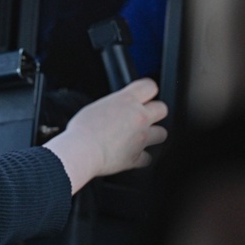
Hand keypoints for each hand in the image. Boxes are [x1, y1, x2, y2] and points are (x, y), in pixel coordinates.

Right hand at [44, 78, 167, 193]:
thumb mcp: (96, 107)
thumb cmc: (82, 129)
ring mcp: (141, 138)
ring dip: (152, 135)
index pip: (150, 86)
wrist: (81, 151)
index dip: (147, 91)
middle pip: (162, 109)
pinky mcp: (137, 157)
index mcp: (127, 101)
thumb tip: (118, 110)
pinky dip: (140, 157)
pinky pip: (147, 157)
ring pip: (162, 133)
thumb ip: (114, 106)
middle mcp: (139, 117)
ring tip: (139, 137)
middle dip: (155, 112)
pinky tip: (130, 154)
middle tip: (143, 116)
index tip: (144, 95)